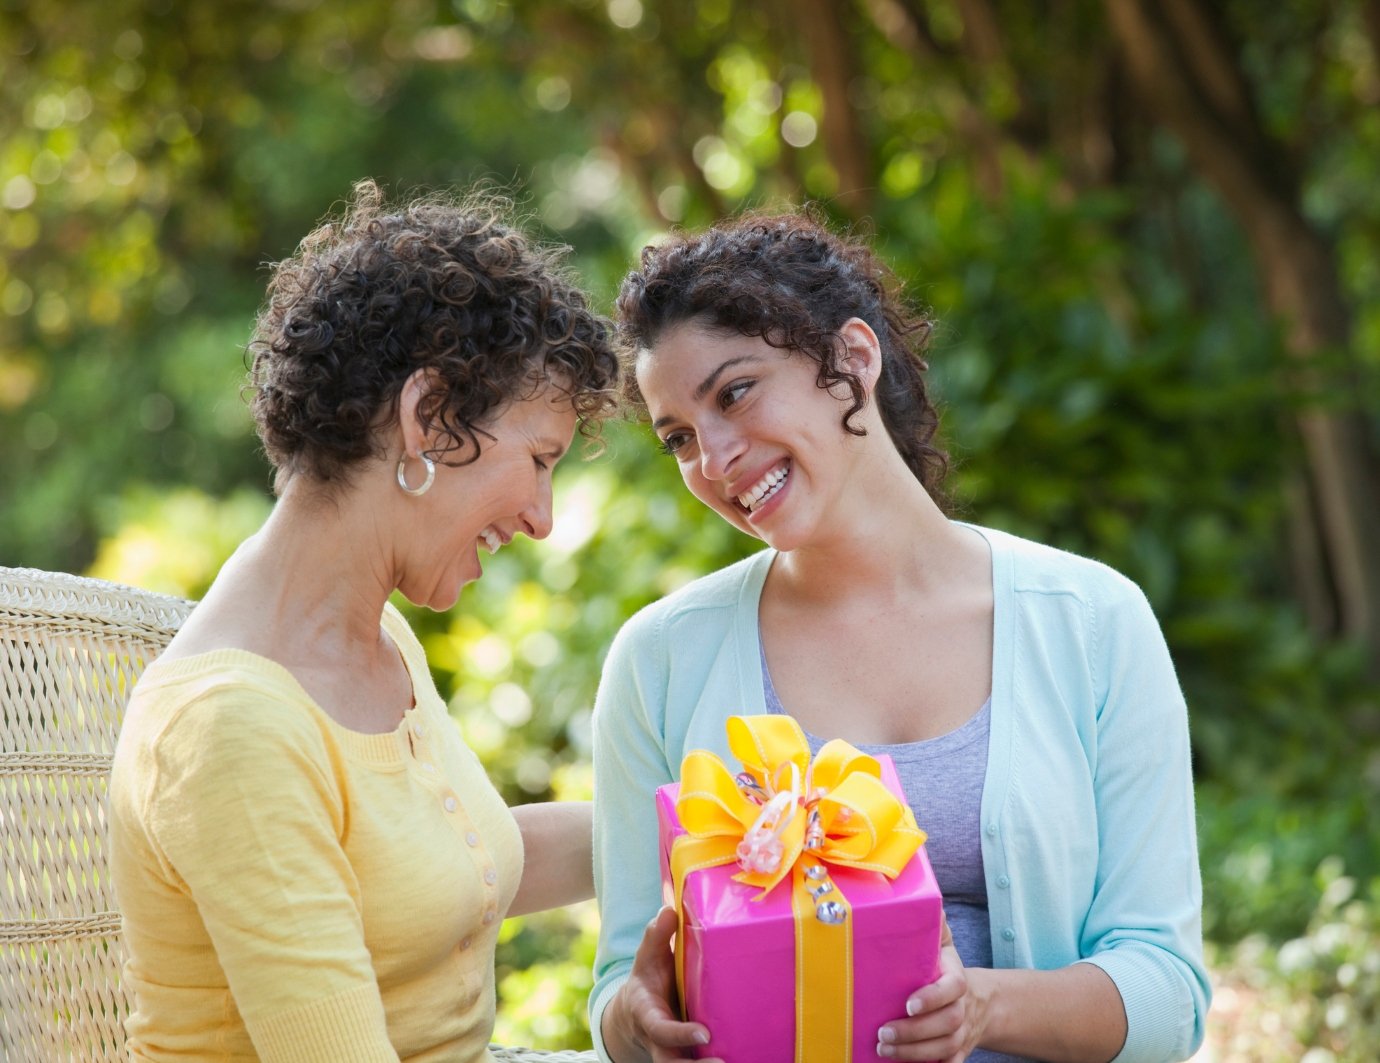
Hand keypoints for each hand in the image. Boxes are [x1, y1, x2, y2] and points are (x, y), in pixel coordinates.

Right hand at [602, 906, 723, 1062]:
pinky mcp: (687, 1056)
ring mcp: (673, 1052)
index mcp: (648, 1015)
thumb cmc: (648, 977)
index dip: (680, 1034)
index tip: (704, 1034)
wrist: (636, 1011)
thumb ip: (656, 935)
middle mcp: (659, 1040)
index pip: (660, 1030)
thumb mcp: (648, 955)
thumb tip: (669, 910)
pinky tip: (744, 1058)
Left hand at [875, 916, 983, 1061]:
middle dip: (914, 1031)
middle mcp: (962, 1008)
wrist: (980, 1002)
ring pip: (945, 1047)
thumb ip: (935, 927)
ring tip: (884, 1048)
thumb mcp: (944, 945)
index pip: (953, 988)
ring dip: (914, 1052)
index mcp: (958, 979)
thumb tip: (931, 904)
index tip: (908, 1003)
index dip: (933, 997)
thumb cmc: (947, 969)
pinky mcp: (959, 1051)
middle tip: (883, 1032)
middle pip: (947, 1023)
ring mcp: (962, 1032)